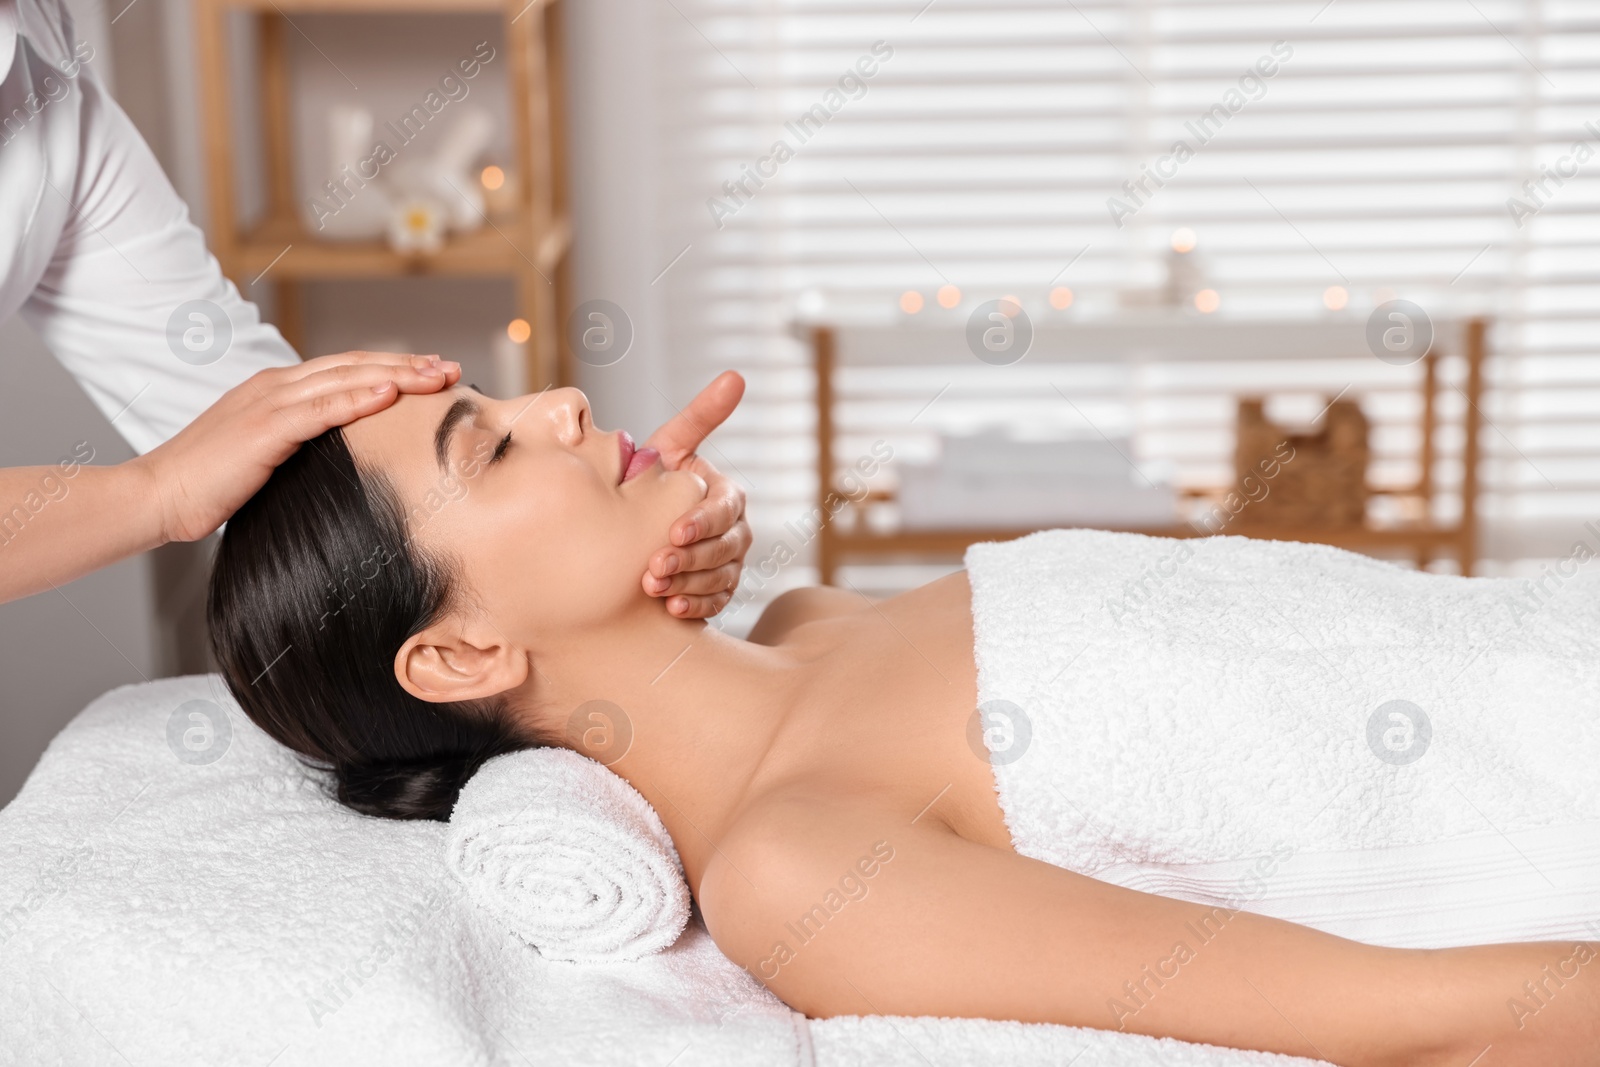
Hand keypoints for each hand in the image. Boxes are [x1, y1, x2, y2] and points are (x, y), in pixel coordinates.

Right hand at [131, 352, 461, 543]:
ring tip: (435, 376)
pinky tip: (389, 394)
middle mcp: (276, 385)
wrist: (159, 496)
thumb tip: (345, 456)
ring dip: (396, 375)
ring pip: (345, 379)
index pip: (346, 370)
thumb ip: (302, 445)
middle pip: (354, 366)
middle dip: (406, 365)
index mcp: (277, 389)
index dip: (392, 368)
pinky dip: (357, 398)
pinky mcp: (264, 428)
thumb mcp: (267, 457)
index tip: (432, 374)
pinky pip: (320, 408)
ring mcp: (269, 403)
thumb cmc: (211, 485)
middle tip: (449, 368)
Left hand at [640, 371, 752, 618]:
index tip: (675, 532)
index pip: (724, 510)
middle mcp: (736, 530)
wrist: (634, 524)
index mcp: (727, 495)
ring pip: (721, 577)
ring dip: (689, 584)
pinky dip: (696, 606)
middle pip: (725, 549)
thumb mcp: (673, 446)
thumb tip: (736, 376)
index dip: (703, 522)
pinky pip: (717, 602)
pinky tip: (671, 609)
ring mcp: (729, 563)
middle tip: (654, 568)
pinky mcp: (718, 590)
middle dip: (690, 559)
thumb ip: (701, 416)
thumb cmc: (654, 481)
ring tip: (654, 589)